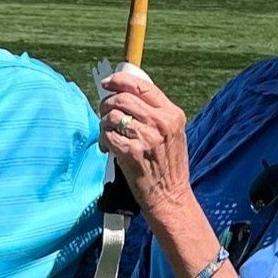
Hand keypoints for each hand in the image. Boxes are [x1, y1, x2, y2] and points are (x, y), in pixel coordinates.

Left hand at [99, 70, 190, 220]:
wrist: (170, 196)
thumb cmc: (169, 167)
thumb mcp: (173, 133)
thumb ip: (156, 114)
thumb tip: (126, 95)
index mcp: (172, 114)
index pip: (143, 86)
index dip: (120, 80)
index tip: (107, 83)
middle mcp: (160, 123)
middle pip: (123, 98)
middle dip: (107, 103)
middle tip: (104, 113)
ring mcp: (146, 137)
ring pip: (112, 115)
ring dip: (103, 123)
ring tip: (107, 133)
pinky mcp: (131, 152)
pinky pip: (108, 135)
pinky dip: (103, 139)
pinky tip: (107, 146)